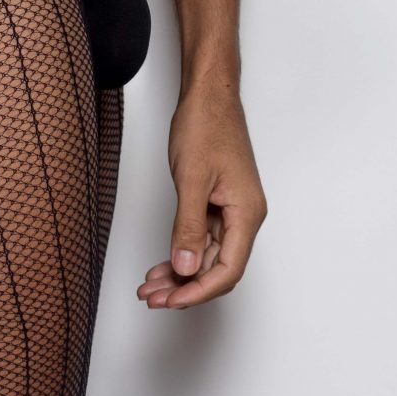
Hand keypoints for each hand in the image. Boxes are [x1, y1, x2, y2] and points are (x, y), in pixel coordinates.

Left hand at [138, 78, 266, 308]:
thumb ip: (189, 227)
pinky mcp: (218, 201)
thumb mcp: (192, 178)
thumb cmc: (206, 125)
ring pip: (207, 255)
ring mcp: (231, 210)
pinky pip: (201, 238)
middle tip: (151, 298)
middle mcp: (243, 217)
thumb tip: (187, 269)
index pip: (227, 270)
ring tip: (150, 286)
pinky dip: (182, 251)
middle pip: (217, 268)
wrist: (208, 94)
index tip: (171, 302)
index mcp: (246, 214)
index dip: (199, 291)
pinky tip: (162, 263)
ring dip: (180, 273)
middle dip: (184, 287)